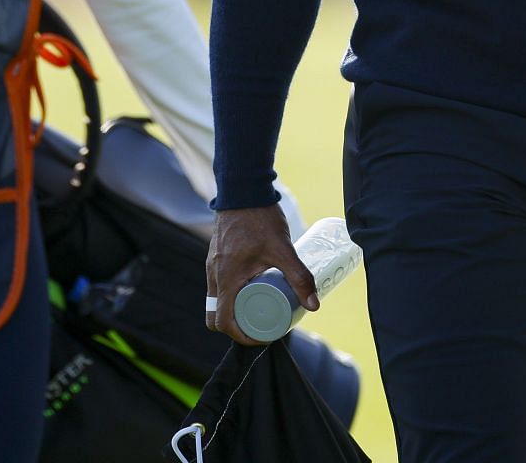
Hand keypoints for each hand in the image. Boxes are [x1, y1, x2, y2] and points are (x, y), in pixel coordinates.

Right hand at [206, 205, 316, 345]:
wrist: (243, 189)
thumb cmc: (260, 218)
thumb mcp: (283, 250)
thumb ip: (299, 277)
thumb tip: (314, 305)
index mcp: (225, 279)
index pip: (223, 322)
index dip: (242, 336)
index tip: (262, 335)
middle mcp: (213, 276)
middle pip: (216, 316)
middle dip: (237, 327)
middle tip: (262, 324)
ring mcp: (211, 266)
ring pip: (217, 300)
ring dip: (235, 310)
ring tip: (261, 307)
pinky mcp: (216, 257)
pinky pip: (219, 286)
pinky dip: (232, 295)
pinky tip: (252, 288)